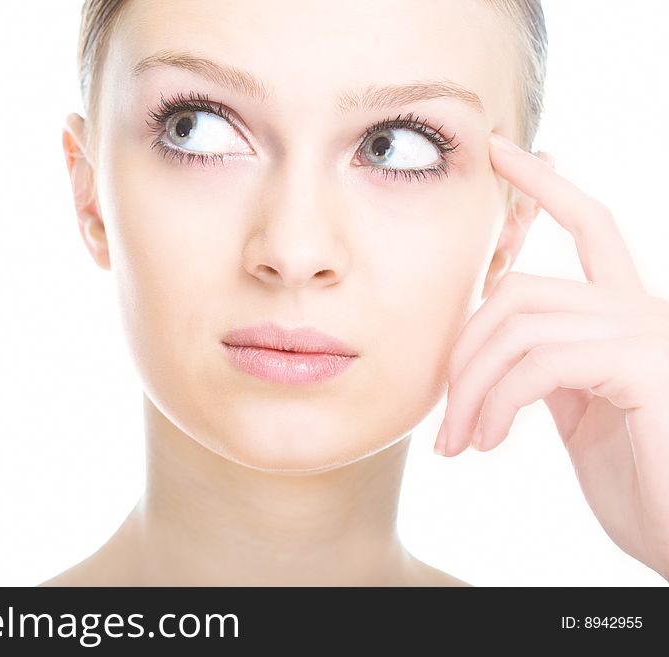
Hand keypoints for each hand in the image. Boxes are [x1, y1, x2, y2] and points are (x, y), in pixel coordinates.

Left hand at [433, 132, 668, 580]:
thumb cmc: (640, 486)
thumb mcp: (579, 414)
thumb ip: (546, 366)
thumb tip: (497, 344)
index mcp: (627, 316)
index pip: (589, 226)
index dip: (544, 184)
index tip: (498, 150)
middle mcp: (644, 310)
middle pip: (520, 291)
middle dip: (465, 353)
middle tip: (444, 420)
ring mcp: (650, 333)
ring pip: (519, 326)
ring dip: (472, 390)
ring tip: (460, 443)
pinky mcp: (647, 364)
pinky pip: (539, 362)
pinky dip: (497, 403)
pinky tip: (489, 443)